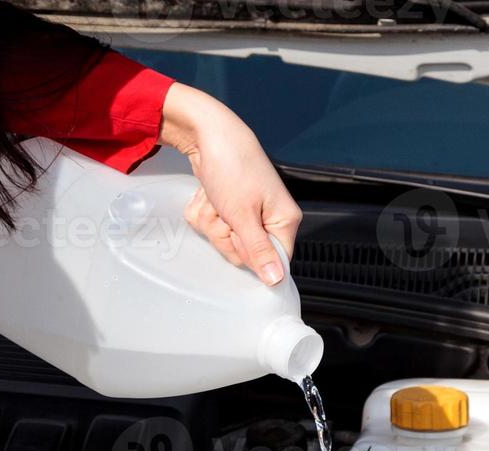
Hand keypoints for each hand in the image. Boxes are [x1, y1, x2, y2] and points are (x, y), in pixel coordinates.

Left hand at [160, 82, 301, 285]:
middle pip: (244, 252)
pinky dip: (205, 211)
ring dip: (211, 221)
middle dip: (225, 234)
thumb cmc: (231, 166)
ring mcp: (249, 211)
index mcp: (284, 220)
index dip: (249, 253)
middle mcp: (270, 218)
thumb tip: (277, 281)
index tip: (239, 232)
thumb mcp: (243, 215)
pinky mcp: (231, 206)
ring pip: (225, 238)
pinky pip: (214, 224)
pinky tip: (209, 193)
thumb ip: (259, 251)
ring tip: (216, 197)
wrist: (207, 132)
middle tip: (224, 210)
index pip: (272, 262)